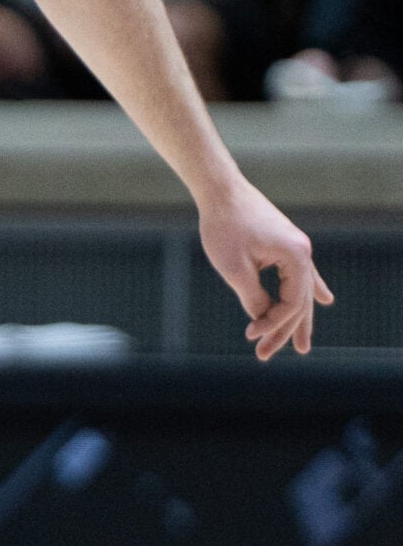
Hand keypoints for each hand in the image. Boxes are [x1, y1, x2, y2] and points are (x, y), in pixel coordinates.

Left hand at [200, 173, 330, 359]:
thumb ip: (252, 296)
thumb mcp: (234, 267)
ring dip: (297, 317)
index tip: (250, 335)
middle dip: (284, 330)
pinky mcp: (285, 244)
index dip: (272, 323)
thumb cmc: (223, 225)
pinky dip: (310, 290)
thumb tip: (262, 318)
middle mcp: (303, 252)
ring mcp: (296, 247)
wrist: (219, 189)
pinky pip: (301, 274)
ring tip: (303, 345)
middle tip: (268, 356)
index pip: (291, 303)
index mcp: (297, 257)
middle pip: (299, 301)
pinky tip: (326, 300)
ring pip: (300, 290)